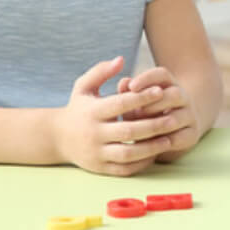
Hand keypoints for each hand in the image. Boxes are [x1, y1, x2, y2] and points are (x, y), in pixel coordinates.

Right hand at [52, 57, 187, 175]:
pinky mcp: (100, 168)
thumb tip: (121, 59)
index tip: (161, 91)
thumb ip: (101, 71)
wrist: (56, 138)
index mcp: (92, 111)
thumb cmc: (78, 108)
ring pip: (127, 153)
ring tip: (169, 140)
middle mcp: (94, 133)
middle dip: (152, 125)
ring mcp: (96, 152)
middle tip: (173, 119)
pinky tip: (155, 154)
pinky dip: (141, 164)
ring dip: (150, 148)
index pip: (120, 104)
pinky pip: (124, 170)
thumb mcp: (83, 86)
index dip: (141, 97)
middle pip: (127, 130)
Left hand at [118, 66, 199, 162]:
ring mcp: (190, 116)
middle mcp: (183, 97)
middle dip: (154, 104)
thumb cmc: (146, 114)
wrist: (171, 132)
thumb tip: (123, 82)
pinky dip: (164, 141)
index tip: (131, 87)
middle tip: (136, 113)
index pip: (162, 74)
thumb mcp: (136, 103)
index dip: (147, 78)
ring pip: (178, 116)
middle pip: (175, 94)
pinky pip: (180, 137)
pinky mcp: (191, 135)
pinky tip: (149, 144)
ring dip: (158, 124)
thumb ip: (128, 94)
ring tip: (140, 130)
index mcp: (169, 84)